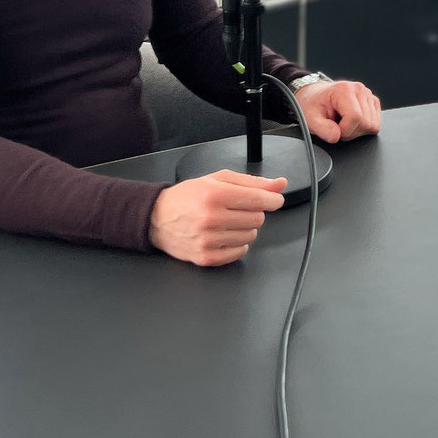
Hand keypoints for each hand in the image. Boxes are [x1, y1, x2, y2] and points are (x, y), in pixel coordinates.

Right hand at [149, 169, 287, 265]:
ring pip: (251, 236)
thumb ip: (252, 182)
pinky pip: (240, 252)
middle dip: (252, 212)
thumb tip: (280, 184)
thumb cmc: (188, 197)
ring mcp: (208, 240)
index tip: (274, 200)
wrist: (157, 218)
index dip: (272, 200)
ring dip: (245, 229)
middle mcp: (211, 218)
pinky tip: (224, 235)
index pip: (259, 200)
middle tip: (235, 209)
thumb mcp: (218, 180)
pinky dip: (237, 244)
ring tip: (226, 222)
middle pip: (257, 219)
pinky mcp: (206, 257)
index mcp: (214, 194)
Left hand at [294, 79, 381, 143]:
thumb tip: (335, 137)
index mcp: (344, 90)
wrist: (316, 96)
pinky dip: (364, 128)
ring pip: (373, 125)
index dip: (345, 131)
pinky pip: (376, 124)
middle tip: (337, 127)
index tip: (334, 130)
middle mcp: (359, 90)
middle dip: (351, 132)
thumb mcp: (310, 118)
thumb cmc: (313, 104)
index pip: (355, 117)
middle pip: (366, 123)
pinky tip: (352, 122)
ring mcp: (368, 95)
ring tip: (344, 123)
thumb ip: (322, 128)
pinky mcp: (373, 102)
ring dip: (358, 131)